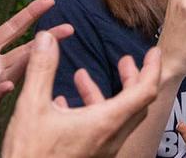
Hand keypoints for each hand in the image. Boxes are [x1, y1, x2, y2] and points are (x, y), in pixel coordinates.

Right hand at [3, 33, 163, 157]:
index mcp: (105, 122)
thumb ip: (42, 69)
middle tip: (125, 60)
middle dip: (132, 78)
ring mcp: (103, 149)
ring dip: (104, 94)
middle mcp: (111, 138)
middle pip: (136, 104)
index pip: (144, 91)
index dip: (152, 69)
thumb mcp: (32, 106)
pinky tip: (64, 101)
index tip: (154, 52)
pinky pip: (101, 130)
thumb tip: (47, 38)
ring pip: (116, 117)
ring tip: (82, 75)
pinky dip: (91, 111)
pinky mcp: (91, 156)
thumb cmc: (31, 153)